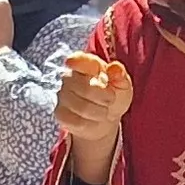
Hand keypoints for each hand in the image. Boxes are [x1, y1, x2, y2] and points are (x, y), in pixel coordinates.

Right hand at [54, 52, 133, 184]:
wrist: (103, 122)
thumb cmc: (115, 101)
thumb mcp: (125, 91)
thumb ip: (121, 79)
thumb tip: (115, 69)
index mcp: (87, 67)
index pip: (80, 60)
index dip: (82, 63)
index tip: (87, 67)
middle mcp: (70, 78)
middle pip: (80, 86)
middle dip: (100, 97)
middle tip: (110, 104)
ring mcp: (62, 96)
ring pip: (75, 103)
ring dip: (95, 112)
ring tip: (104, 116)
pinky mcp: (60, 114)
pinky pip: (69, 119)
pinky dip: (85, 124)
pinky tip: (93, 124)